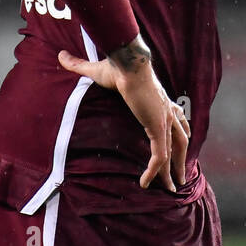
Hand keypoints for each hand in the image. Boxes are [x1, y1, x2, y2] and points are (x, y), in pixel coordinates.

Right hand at [58, 37, 189, 190]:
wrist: (127, 63)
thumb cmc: (116, 65)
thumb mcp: (97, 69)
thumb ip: (80, 65)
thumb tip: (61, 55)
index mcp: (161, 99)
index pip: (177, 117)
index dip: (181, 130)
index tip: (184, 141)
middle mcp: (167, 112)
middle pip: (180, 140)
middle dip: (180, 160)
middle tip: (179, 178)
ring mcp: (164, 121)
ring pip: (172, 152)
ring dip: (171, 172)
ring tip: (171, 189)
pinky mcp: (157, 128)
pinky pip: (158, 156)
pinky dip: (152, 171)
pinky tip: (144, 184)